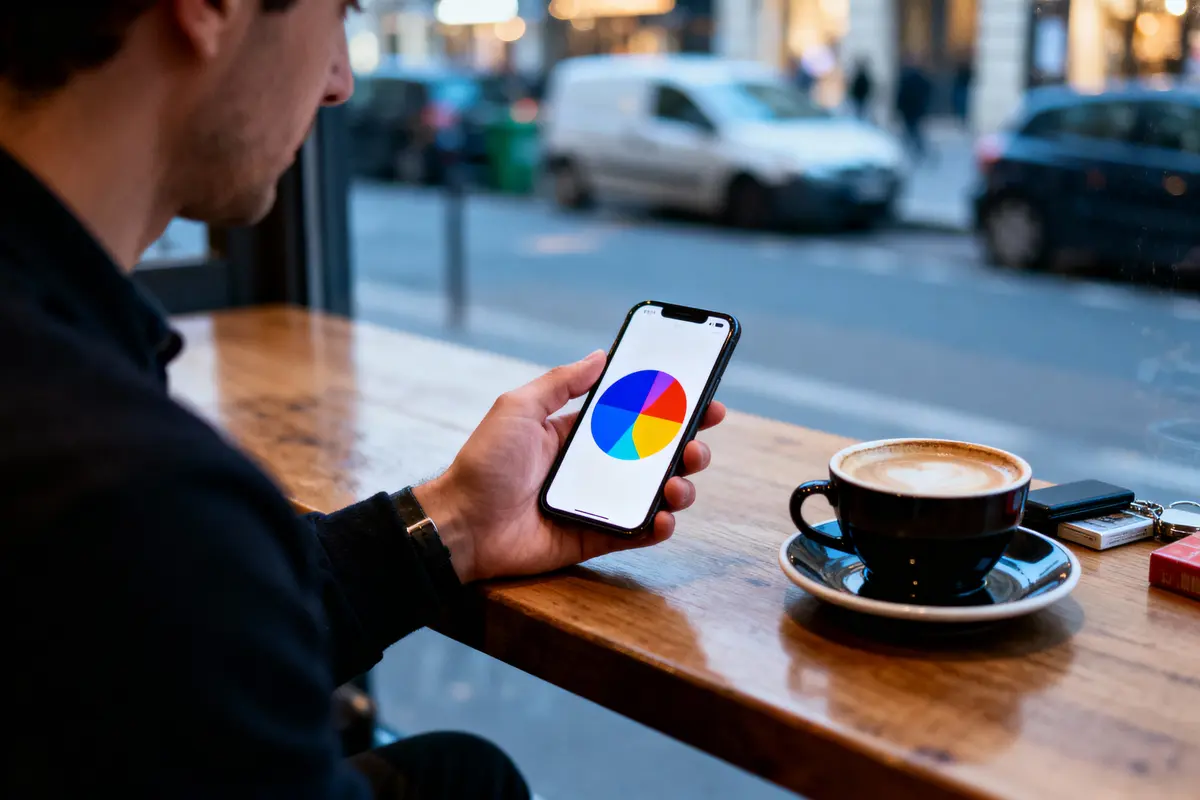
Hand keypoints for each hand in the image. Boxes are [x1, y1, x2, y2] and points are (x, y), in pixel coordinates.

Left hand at [413, 350, 726, 583]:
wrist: (461, 524)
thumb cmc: (483, 463)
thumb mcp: (519, 408)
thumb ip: (561, 382)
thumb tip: (600, 355)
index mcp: (576, 434)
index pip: (635, 417)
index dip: (671, 409)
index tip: (702, 400)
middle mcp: (592, 468)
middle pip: (654, 456)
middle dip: (686, 447)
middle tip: (698, 444)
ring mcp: (596, 504)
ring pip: (654, 494)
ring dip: (679, 486)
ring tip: (679, 483)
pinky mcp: (594, 537)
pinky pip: (636, 533)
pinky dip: (658, 526)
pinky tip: (664, 516)